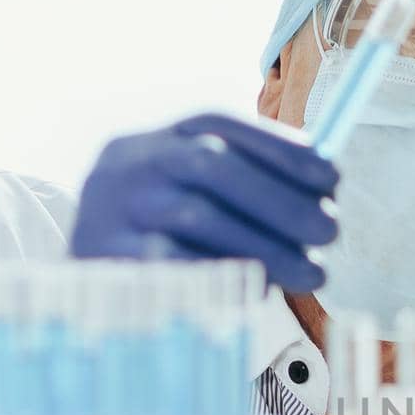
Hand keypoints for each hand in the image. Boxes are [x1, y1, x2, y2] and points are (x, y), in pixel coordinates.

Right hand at [71, 113, 338, 291]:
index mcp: (155, 140)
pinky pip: (173, 266)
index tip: (333, 176)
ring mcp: (109, 210)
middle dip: (281, 198)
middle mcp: (128, 164)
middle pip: (210, 164)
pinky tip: (262, 292)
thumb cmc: (164, 242)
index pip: (218, 123)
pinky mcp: (104, 263)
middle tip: (331, 231)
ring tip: (312, 274)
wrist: (82, 292)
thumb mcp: (195, 203)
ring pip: (196, 215)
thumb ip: (251, 187)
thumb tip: (326, 189)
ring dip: (267, 245)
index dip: (279, 146)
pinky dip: (224, 275)